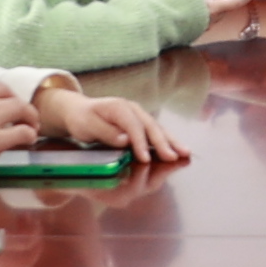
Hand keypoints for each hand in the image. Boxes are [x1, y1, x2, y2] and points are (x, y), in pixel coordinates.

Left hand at [35, 82, 184, 167]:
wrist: (79, 110)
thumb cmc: (82, 119)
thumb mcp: (87, 126)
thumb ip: (106, 132)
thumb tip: (125, 140)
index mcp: (119, 107)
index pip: (133, 126)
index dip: (141, 143)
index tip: (146, 159)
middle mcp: (133, 109)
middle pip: (151, 126)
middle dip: (163, 143)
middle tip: (174, 157)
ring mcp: (139, 115)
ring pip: (158, 128)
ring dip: (171, 141)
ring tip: (185, 153)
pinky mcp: (141, 122)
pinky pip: (156, 132)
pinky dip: (167, 141)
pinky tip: (177, 150)